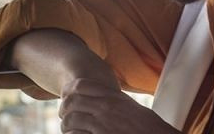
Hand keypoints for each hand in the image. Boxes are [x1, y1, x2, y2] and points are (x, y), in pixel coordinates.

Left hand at [58, 78, 179, 133]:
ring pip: (71, 118)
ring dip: (66, 124)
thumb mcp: (134, 108)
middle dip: (64, 108)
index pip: (82, 85)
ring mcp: (102, 124)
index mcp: (113, 97)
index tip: (67, 96)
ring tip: (66, 128)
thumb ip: (118, 102)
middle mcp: (106, 108)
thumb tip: (110, 99)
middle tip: (63, 115)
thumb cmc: (150, 127)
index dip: (70, 90)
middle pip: (73, 101)